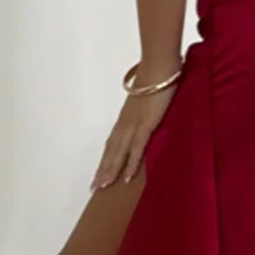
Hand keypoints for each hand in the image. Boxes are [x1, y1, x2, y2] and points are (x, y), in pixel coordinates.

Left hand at [91, 62, 182, 190]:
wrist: (160, 67)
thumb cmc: (156, 78)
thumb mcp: (148, 98)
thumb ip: (145, 109)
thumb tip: (149, 114)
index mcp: (125, 118)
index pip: (112, 142)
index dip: (104, 158)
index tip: (98, 173)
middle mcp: (125, 123)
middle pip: (111, 151)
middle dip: (102, 169)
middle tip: (94, 187)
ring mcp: (133, 124)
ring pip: (118, 153)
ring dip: (111, 170)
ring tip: (103, 186)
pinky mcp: (145, 124)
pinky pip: (136, 148)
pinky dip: (131, 163)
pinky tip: (127, 176)